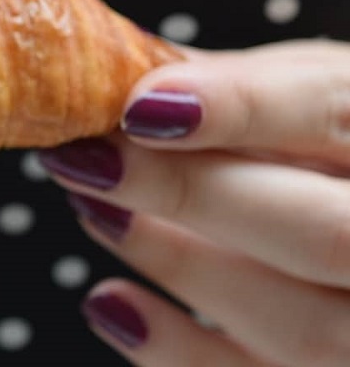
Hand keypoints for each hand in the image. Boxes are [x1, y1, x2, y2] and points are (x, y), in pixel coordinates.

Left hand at [38, 40, 349, 366]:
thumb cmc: (339, 143)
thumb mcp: (316, 88)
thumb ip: (238, 85)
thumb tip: (120, 75)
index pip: (338, 113)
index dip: (241, 107)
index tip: (141, 105)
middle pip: (325, 234)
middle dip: (191, 194)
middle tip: (89, 158)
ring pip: (303, 326)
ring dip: (176, 264)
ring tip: (91, 210)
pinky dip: (177, 351)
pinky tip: (109, 301)